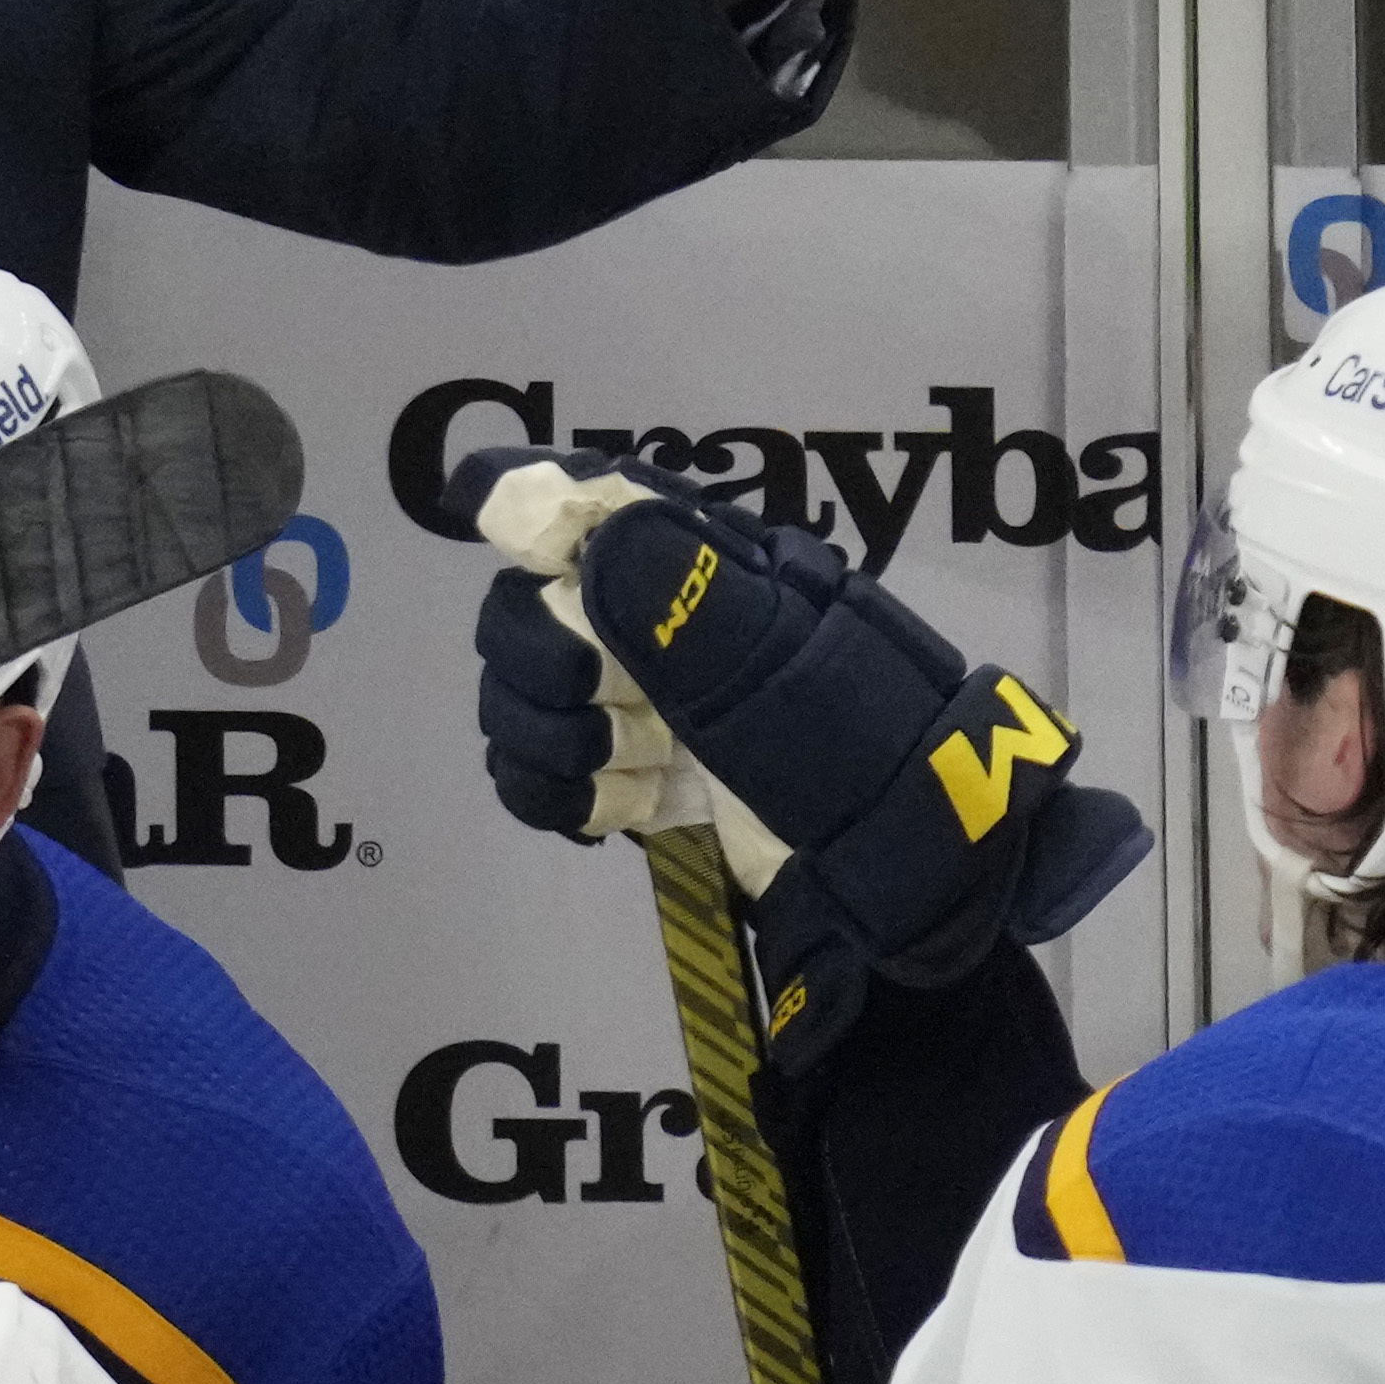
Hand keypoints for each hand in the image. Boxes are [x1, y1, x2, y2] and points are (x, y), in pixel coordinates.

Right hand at [457, 448, 1148, 1071]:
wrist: (911, 892)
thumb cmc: (868, 765)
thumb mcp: (792, 681)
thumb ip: (693, 610)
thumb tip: (592, 537)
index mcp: (717, 568)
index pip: (601, 500)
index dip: (529, 491)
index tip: (474, 505)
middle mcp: (669, 621)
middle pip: (533, 599)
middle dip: (538, 655)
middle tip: (596, 704)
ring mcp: (650, 700)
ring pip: (523, 687)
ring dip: (545, 733)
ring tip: (621, 771)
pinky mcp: (637, 774)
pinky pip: (537, 764)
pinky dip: (550, 788)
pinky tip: (604, 807)